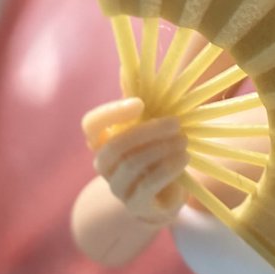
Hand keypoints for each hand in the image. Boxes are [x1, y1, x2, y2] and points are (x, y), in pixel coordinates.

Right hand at [82, 97, 187, 224]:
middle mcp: (104, 165)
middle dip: (148, 131)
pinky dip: (168, 168)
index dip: (112, 113)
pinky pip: (148, 184)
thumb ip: (138, 103)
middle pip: (115, 145)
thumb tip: (127, 68)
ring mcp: (117, 187)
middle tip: (175, 123)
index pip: (91, 125)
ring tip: (183, 140)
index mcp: (102, 142)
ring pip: (133, 164)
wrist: (160, 200)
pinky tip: (183, 158)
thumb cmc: (154, 156)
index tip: (139, 104)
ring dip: (162, 148)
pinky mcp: (135, 205)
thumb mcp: (147, 130)